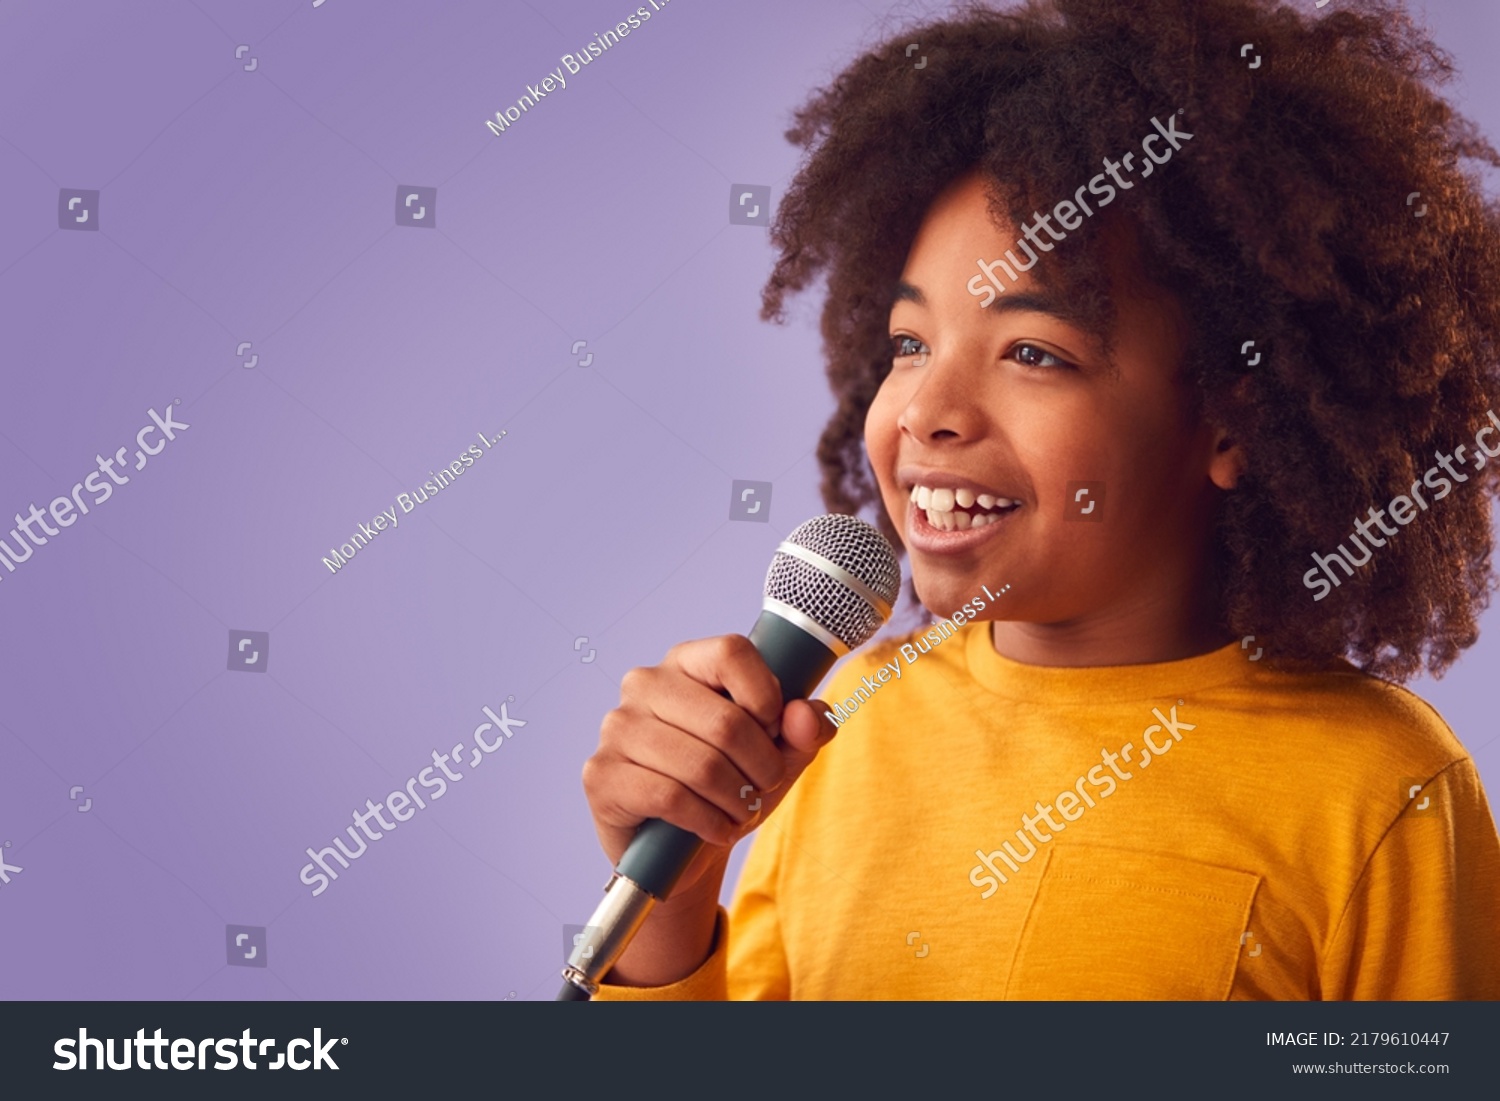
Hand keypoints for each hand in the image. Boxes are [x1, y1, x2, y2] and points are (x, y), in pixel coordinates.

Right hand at [582, 633, 840, 898]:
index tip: (774, 730)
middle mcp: (644, 685)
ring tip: (741, 811)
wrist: (675, 848)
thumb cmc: (727, 786)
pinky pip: (670, 798)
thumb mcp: (778, 757)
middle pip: (726, 721)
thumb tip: (807, 715)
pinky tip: (715, 828)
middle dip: (761, 767)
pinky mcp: (602, 775)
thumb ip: (804, 730)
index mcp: (685, 662)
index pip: (732, 652)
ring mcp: (617, 728)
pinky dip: (708, 822)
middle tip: (762, 788)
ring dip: (737, 801)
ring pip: (702, 765)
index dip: (766, 695)